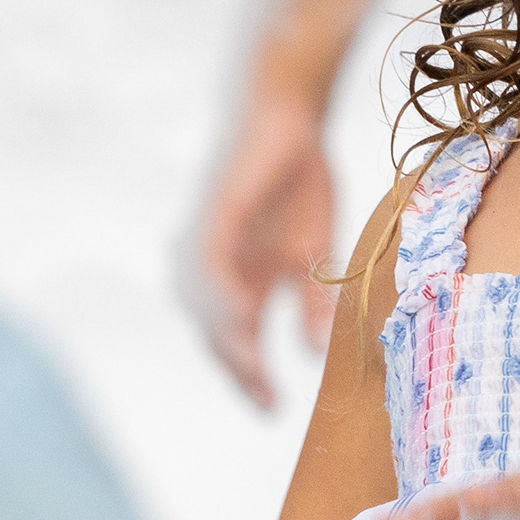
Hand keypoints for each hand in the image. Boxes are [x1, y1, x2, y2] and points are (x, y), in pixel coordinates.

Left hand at [179, 86, 338, 405]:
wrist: (288, 111)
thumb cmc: (298, 173)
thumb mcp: (313, 250)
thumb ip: (311, 302)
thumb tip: (313, 354)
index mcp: (238, 276)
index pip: (234, 338)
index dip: (251, 374)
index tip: (273, 409)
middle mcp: (213, 266)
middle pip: (215, 332)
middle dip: (238, 367)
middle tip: (265, 402)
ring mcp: (207, 243)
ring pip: (206, 305)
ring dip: (227, 339)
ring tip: (252, 370)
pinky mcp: (210, 215)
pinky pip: (208, 265)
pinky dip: (220, 294)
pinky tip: (241, 317)